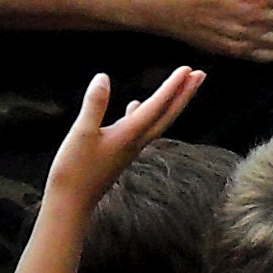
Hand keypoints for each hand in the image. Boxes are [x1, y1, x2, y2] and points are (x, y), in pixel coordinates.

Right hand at [40, 67, 204, 212]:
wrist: (71, 203)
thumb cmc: (74, 170)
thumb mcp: (81, 133)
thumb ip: (94, 104)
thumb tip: (103, 77)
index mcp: (129, 135)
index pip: (156, 106)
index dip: (172, 87)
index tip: (187, 69)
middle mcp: (136, 142)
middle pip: (167, 115)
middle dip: (184, 94)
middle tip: (201, 74)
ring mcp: (129, 148)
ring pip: (157, 121)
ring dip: (170, 102)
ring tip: (179, 86)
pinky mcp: (120, 152)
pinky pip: (140, 128)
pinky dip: (144, 113)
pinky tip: (135, 105)